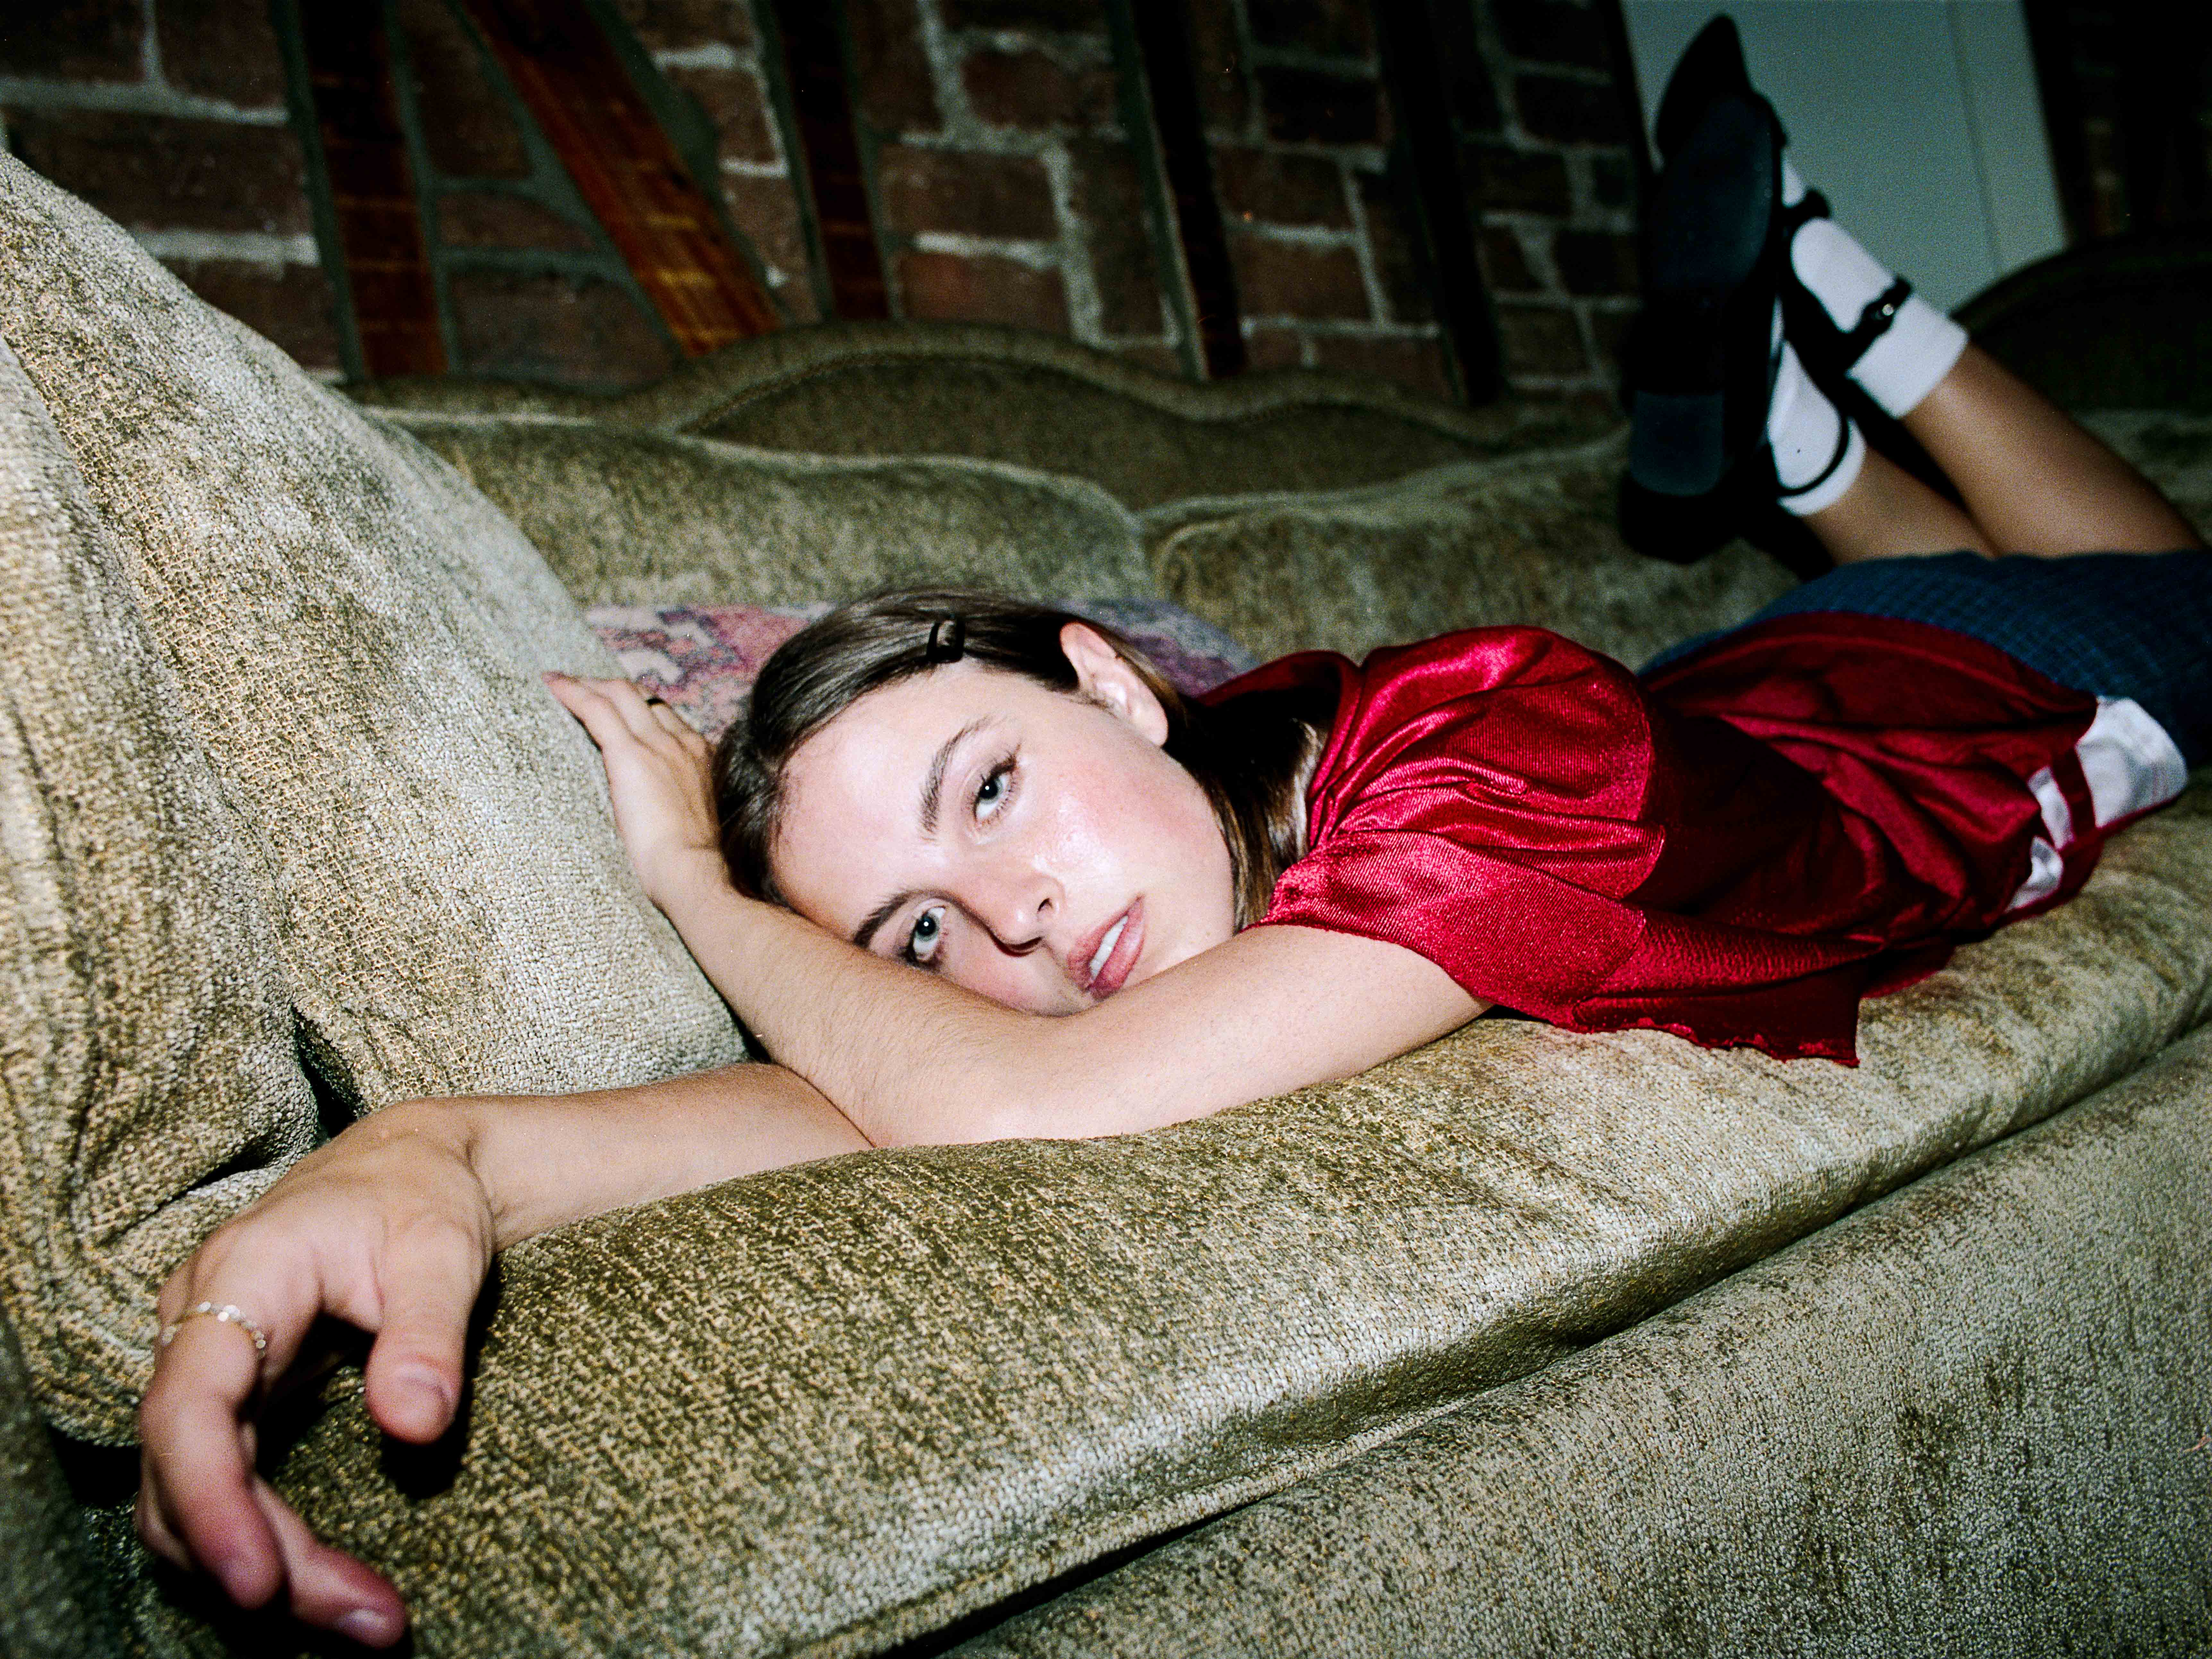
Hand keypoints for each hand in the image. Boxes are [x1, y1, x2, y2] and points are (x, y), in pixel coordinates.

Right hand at [136, 1103, 496, 1647]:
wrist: (410, 1168)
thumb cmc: (424, 1198)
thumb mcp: (443, 1249)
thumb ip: (426, 1332)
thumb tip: (416, 1425)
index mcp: (242, 1278)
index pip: (190, 1407)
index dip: (212, 1501)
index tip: (258, 1583)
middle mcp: (200, 1328)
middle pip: (191, 1473)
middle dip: (260, 1560)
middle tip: (366, 1620)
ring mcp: (208, 1369)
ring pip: (197, 1496)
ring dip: (269, 1568)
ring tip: (368, 1619)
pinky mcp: (233, 1402)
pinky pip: (225, 1489)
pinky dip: (270, 1543)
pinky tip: (330, 1584)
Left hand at [546, 675, 725, 910]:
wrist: (690, 871)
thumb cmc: (686, 863)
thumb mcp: (688, 818)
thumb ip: (675, 798)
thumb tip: (654, 805)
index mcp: (699, 756)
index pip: (663, 716)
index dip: (635, 707)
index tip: (613, 708)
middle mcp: (682, 741)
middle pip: (642, 696)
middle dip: (609, 687)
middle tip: (580, 689)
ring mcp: (658, 744)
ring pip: (619, 694)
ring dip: (588, 685)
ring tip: (560, 683)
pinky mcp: (631, 753)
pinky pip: (596, 709)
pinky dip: (572, 692)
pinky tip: (551, 684)